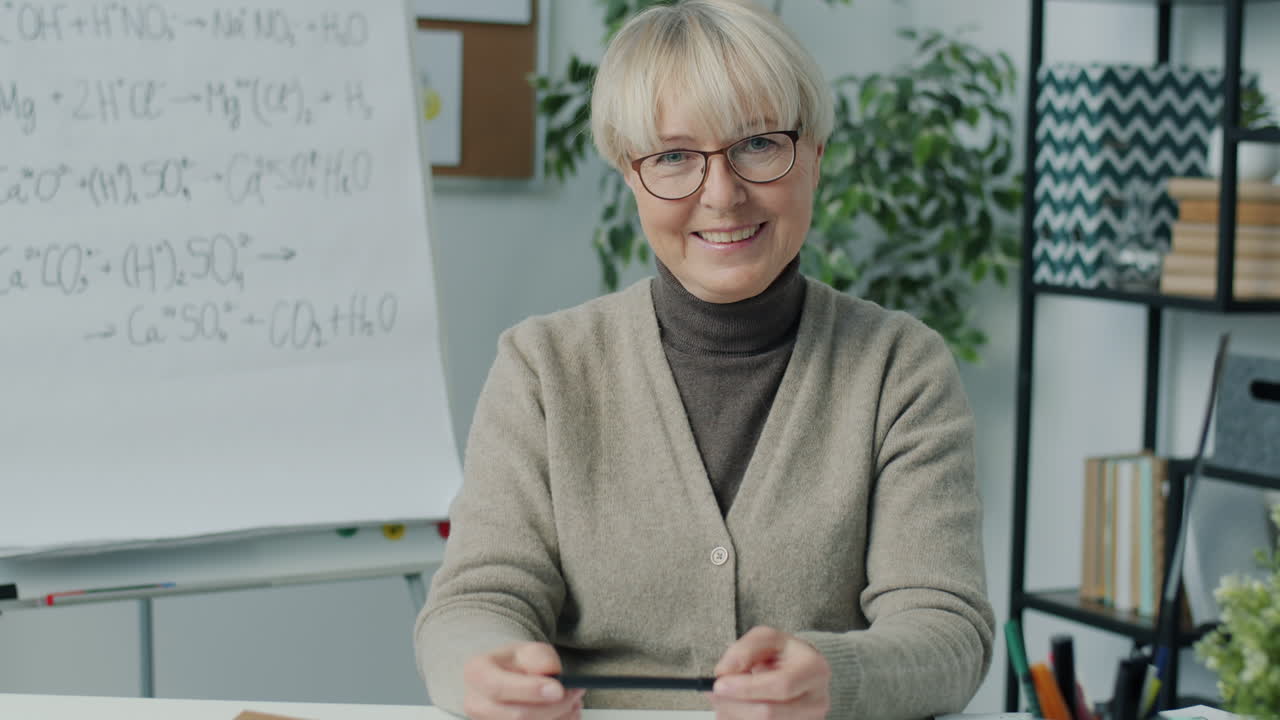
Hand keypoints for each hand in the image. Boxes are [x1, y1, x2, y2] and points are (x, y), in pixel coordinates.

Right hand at [461, 641, 584, 719]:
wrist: (503, 678)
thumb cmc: (514, 664)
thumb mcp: (527, 649)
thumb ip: (539, 657)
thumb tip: (549, 671)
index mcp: (476, 673)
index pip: (499, 687)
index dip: (530, 690)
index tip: (559, 689)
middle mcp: (475, 703)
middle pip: (516, 716)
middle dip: (553, 707)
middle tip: (575, 693)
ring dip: (558, 718)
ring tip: (574, 702)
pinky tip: (566, 714)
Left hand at [710, 626, 830, 719]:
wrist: (804, 671)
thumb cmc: (784, 654)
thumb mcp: (766, 639)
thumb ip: (744, 650)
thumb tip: (724, 672)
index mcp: (814, 670)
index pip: (780, 685)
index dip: (747, 688)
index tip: (719, 684)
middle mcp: (817, 701)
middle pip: (769, 714)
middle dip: (734, 705)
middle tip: (712, 694)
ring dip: (734, 715)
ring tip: (721, 701)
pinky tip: (732, 711)